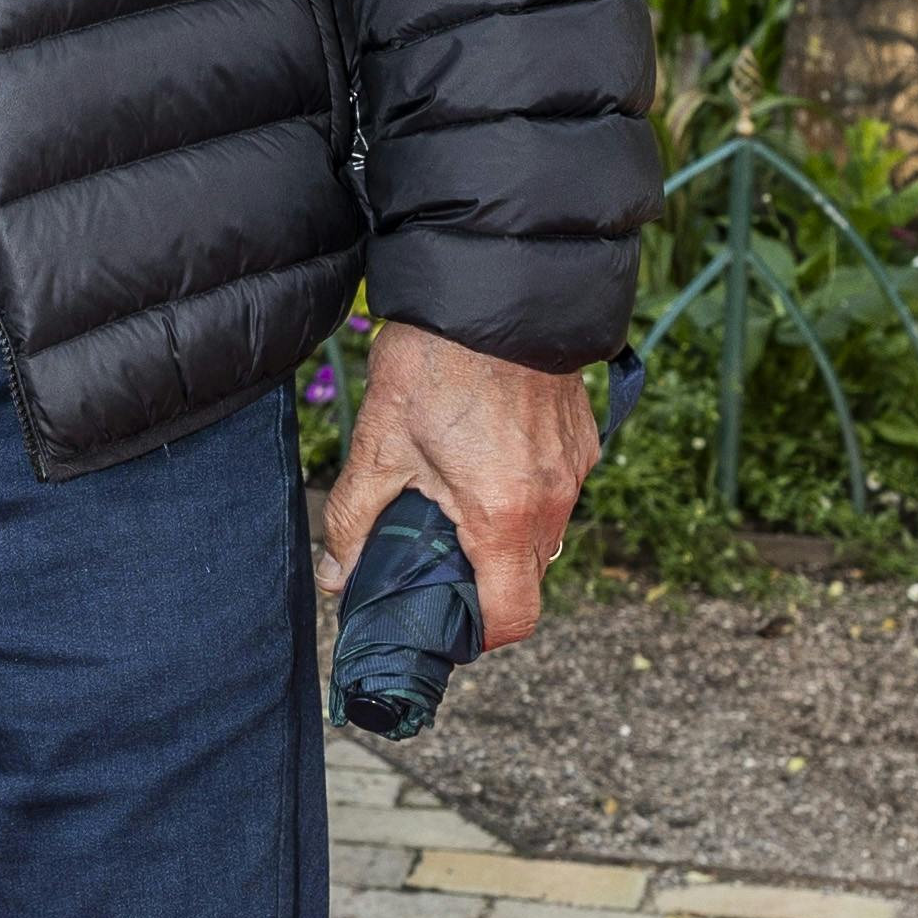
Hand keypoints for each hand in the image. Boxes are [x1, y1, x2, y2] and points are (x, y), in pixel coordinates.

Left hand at [321, 322, 599, 651]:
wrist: (493, 282)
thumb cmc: (433, 361)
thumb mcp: (378, 445)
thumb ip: (353, 521)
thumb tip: (335, 576)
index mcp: (503, 514)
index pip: (513, 617)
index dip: (478, 634)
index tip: (443, 620)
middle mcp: (552, 499)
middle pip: (527, 578)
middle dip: (482, 580)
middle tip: (432, 557)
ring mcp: (574, 468)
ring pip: (544, 535)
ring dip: (503, 534)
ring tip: (452, 501)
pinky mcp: (582, 439)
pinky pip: (556, 492)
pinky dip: (523, 495)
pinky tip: (481, 461)